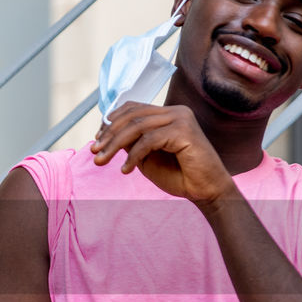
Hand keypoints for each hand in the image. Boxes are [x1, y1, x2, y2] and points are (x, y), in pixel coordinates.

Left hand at [90, 102, 234, 204]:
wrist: (206, 192)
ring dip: (115, 145)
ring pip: (137, 126)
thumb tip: (105, 133)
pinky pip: (149, 140)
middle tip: (94, 152)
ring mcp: (181, 118)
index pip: (133, 108)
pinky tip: (125, 170)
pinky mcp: (184, 130)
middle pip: (132, 116)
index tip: (96, 139)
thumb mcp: (146, 157)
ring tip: (102, 161)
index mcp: (168, 114)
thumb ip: (131, 142)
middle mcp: (176, 111)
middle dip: (109, 134)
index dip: (111, 122)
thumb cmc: (179, 175)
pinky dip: (133, 155)